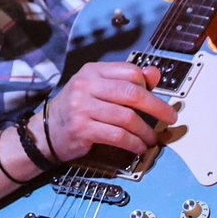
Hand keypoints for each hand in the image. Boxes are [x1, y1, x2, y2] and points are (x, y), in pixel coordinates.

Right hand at [45, 63, 175, 160]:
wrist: (46, 131)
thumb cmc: (76, 109)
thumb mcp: (98, 89)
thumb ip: (125, 81)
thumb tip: (155, 74)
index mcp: (92, 71)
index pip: (130, 72)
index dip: (148, 85)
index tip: (157, 99)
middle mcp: (86, 86)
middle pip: (132, 93)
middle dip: (157, 107)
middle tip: (170, 117)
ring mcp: (82, 107)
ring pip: (127, 117)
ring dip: (145, 131)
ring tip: (151, 138)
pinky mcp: (82, 129)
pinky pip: (117, 136)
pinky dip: (133, 143)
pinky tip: (138, 147)